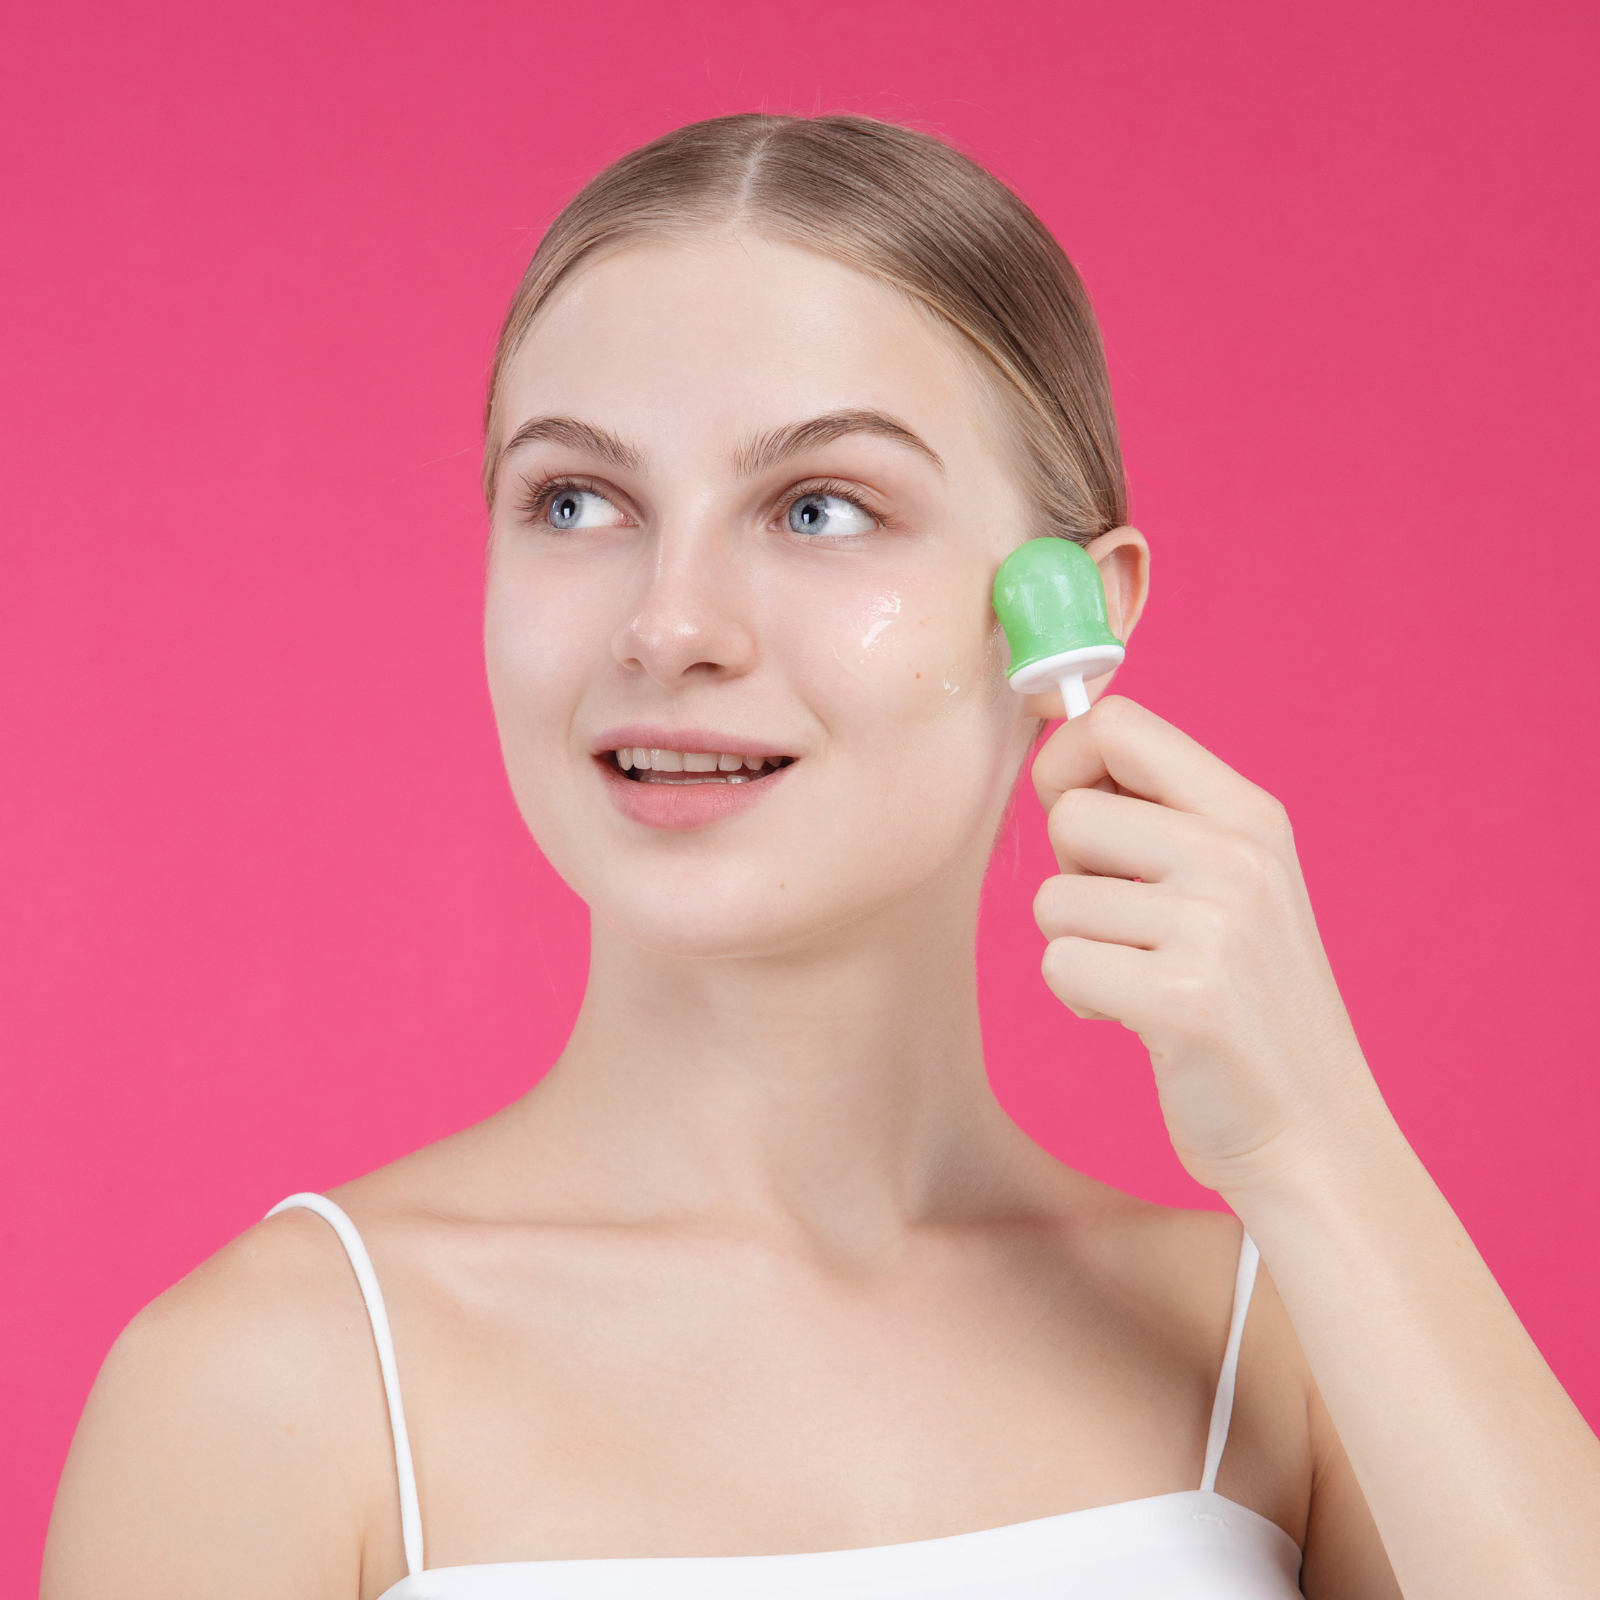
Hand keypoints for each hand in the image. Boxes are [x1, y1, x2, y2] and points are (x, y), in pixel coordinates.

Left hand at [1031, 696, 1383, 1196]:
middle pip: (1069, 814)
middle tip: (1125, 923)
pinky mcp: (1185, 1001)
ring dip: (1076, 948)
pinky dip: (1080, 1001)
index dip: (1064, 764)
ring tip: (1141, 977)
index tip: (1077, 821)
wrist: (1315, 1131)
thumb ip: (1159, 813)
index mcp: (1250, 814)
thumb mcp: (1231, 881)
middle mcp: (1240, 858)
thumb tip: (1051, 747)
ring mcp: (1218, 928)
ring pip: (1053, 900)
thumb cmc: (1246, 999)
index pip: (1117, 722)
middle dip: (1071, 874)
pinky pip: (1060, 967)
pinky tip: (1137, 1018)